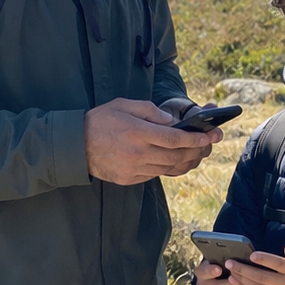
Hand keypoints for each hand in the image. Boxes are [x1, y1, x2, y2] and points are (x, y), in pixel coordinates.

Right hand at [84, 99, 218, 185]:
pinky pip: (155, 174)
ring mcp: (134, 169)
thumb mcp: (123, 105)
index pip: (174, 138)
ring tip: (196, 153)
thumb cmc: (100, 121)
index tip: (208, 136)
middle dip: (196, 150)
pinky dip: (168, 168)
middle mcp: (138, 153)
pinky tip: (174, 160)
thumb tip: (170, 121)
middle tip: (209, 144)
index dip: (194, 138)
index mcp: (137, 132)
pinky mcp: (129, 179)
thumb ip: (149, 110)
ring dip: (186, 161)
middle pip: (176, 156)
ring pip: (168, 168)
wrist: (75, 146)